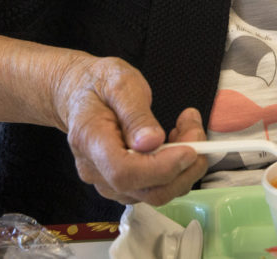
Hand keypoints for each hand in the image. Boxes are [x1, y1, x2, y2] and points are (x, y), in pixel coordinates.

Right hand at [52, 55, 206, 205]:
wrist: (80, 93)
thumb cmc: (100, 84)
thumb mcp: (120, 83)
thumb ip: (136, 113)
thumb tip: (152, 142)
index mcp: (90, 140)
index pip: (124, 171)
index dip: (161, 167)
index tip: (189, 148)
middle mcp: (96, 170)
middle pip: (146, 191)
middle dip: (184, 168)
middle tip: (197, 131)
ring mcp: (107, 182)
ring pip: (156, 194)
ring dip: (184, 168)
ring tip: (187, 129)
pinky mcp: (121, 185)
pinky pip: (154, 189)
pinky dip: (176, 171)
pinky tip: (175, 143)